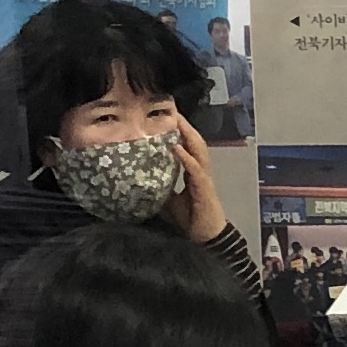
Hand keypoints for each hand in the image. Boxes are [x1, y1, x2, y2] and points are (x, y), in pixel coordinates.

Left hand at [170, 113, 226, 241]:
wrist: (207, 237)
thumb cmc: (191, 219)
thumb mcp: (169, 200)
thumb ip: (161, 187)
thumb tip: (140, 180)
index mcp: (193, 171)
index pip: (187, 145)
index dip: (180, 130)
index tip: (167, 115)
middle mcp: (201, 171)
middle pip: (194, 142)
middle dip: (184, 125)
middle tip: (171, 109)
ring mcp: (204, 178)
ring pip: (198, 150)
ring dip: (187, 134)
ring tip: (176, 121)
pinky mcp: (205, 189)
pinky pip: (196, 169)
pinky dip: (186, 157)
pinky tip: (177, 148)